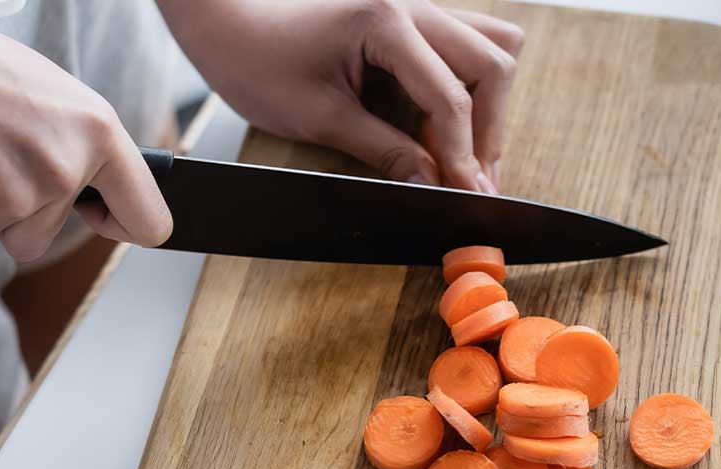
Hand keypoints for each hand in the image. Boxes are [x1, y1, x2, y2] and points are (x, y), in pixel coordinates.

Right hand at [0, 0, 171, 259]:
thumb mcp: (50, 93)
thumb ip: (83, 145)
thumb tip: (104, 192)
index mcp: (98, 133)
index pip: (148, 219)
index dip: (125, 227)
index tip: (102, 219)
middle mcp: (65, 169)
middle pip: (49, 237)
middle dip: (19, 212)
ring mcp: (15, 195)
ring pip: (1, 234)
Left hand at [160, 0, 522, 191]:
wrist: (227, 23)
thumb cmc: (257, 61)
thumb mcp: (320, 118)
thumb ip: (386, 152)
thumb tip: (435, 185)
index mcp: (386, 21)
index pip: (450, 98)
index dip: (464, 155)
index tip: (470, 196)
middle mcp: (412, 5)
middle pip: (493, 63)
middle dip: (489, 129)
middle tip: (475, 181)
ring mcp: (416, 7)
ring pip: (492, 46)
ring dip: (488, 104)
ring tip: (470, 157)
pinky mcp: (410, 20)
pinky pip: (466, 45)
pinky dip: (470, 88)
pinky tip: (450, 127)